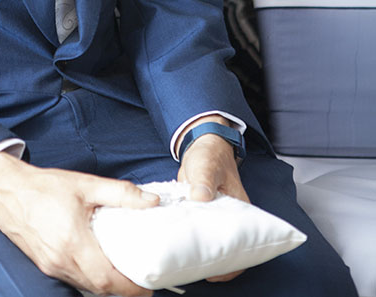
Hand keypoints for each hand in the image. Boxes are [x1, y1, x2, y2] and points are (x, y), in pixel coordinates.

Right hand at [0, 151, 158, 295]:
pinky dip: (89, 277)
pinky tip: (98, 263)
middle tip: (141, 278)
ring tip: (123, 270)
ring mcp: (52, 266)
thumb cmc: (45, 187)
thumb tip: (151, 201)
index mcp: (73, 241)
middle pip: (99, 288)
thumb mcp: (86, 184)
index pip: (107, 279)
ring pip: (86, 286)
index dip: (131, 288)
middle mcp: (62, 260)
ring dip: (106, 284)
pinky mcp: (45, 265)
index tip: (148, 284)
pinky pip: (73, 279)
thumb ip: (121, 193)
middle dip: (123, 289)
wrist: (8, 192)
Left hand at [177, 122, 249, 282]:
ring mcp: (211, 216)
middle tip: (193, 266)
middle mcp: (227, 216)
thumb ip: (204, 180)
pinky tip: (174, 240)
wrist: (199, 146)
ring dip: (196, 249)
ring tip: (182, 258)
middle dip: (212, 260)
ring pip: (207, 241)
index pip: (243, 244)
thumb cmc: (210, 155)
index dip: (232, 262)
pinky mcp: (197, 213)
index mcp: (238, 209)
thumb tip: (200, 196)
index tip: (215, 270)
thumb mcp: (207, 166)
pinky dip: (185, 236)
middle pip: (224, 248)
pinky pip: (193, 230)